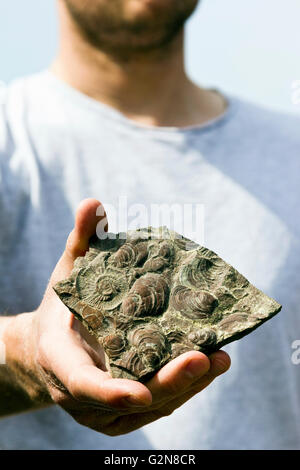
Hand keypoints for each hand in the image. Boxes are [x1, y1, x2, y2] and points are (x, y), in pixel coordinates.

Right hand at [12, 199, 230, 435]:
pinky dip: (184, 389)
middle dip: (169, 383)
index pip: (83, 385)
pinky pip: (157, 405)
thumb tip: (93, 203)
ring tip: (219, 358)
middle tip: (204, 359)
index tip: (140, 392)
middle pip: (130, 399)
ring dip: (187, 387)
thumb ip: (81, 241)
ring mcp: (103, 410)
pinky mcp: (122, 413)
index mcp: (61, 361)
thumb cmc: (60, 308)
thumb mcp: (67, 272)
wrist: (51, 348)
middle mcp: (82, 396)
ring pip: (150, 406)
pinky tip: (209, 365)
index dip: (111, 392)